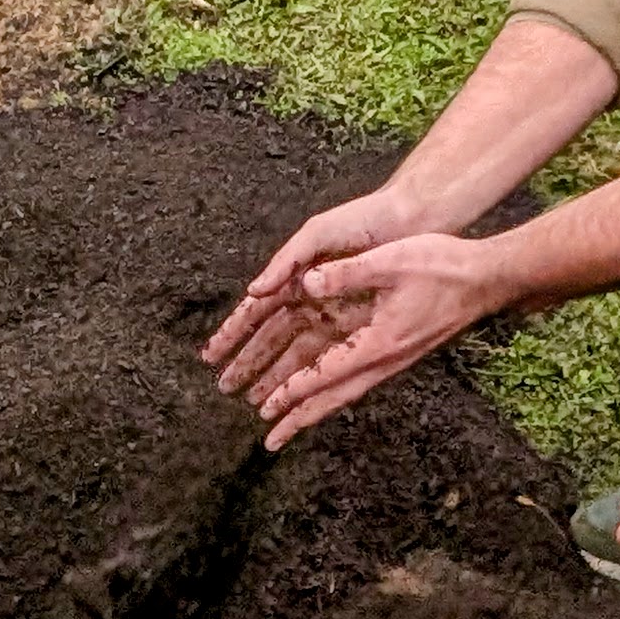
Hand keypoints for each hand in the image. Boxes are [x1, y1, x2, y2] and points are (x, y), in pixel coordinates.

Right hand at [203, 185, 426, 396]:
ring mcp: (331, 314)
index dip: (231, 334)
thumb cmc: (359, 222)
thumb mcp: (316, 234)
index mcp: (292, 277)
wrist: (409, 220)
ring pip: (294, 352)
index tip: (210, 357)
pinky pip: (326, 354)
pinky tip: (297, 391)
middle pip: (269, 339)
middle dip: (247, 363)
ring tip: (254, 399)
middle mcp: (307, 299)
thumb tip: (254, 290)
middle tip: (225, 387)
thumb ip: (286, 260)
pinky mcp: (356, 323)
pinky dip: (309, 373)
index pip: (254, 312)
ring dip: (273, 375)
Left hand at [229, 234, 516, 449]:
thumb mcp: (392, 261)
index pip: (327, 372)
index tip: (269, 408)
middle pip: (334, 399)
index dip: (294, 390)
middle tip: (272, 441)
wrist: (487, 280)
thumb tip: (308, 281)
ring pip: (347, 394)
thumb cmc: (443, 266)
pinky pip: (360, 383)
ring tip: (290, 429)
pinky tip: (327, 396)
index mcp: (378, 342)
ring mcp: (394, 361)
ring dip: (316, 412)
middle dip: (300, 419)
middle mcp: (385, 360)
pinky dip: (335, 395)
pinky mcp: (401, 353)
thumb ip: (348, 272)